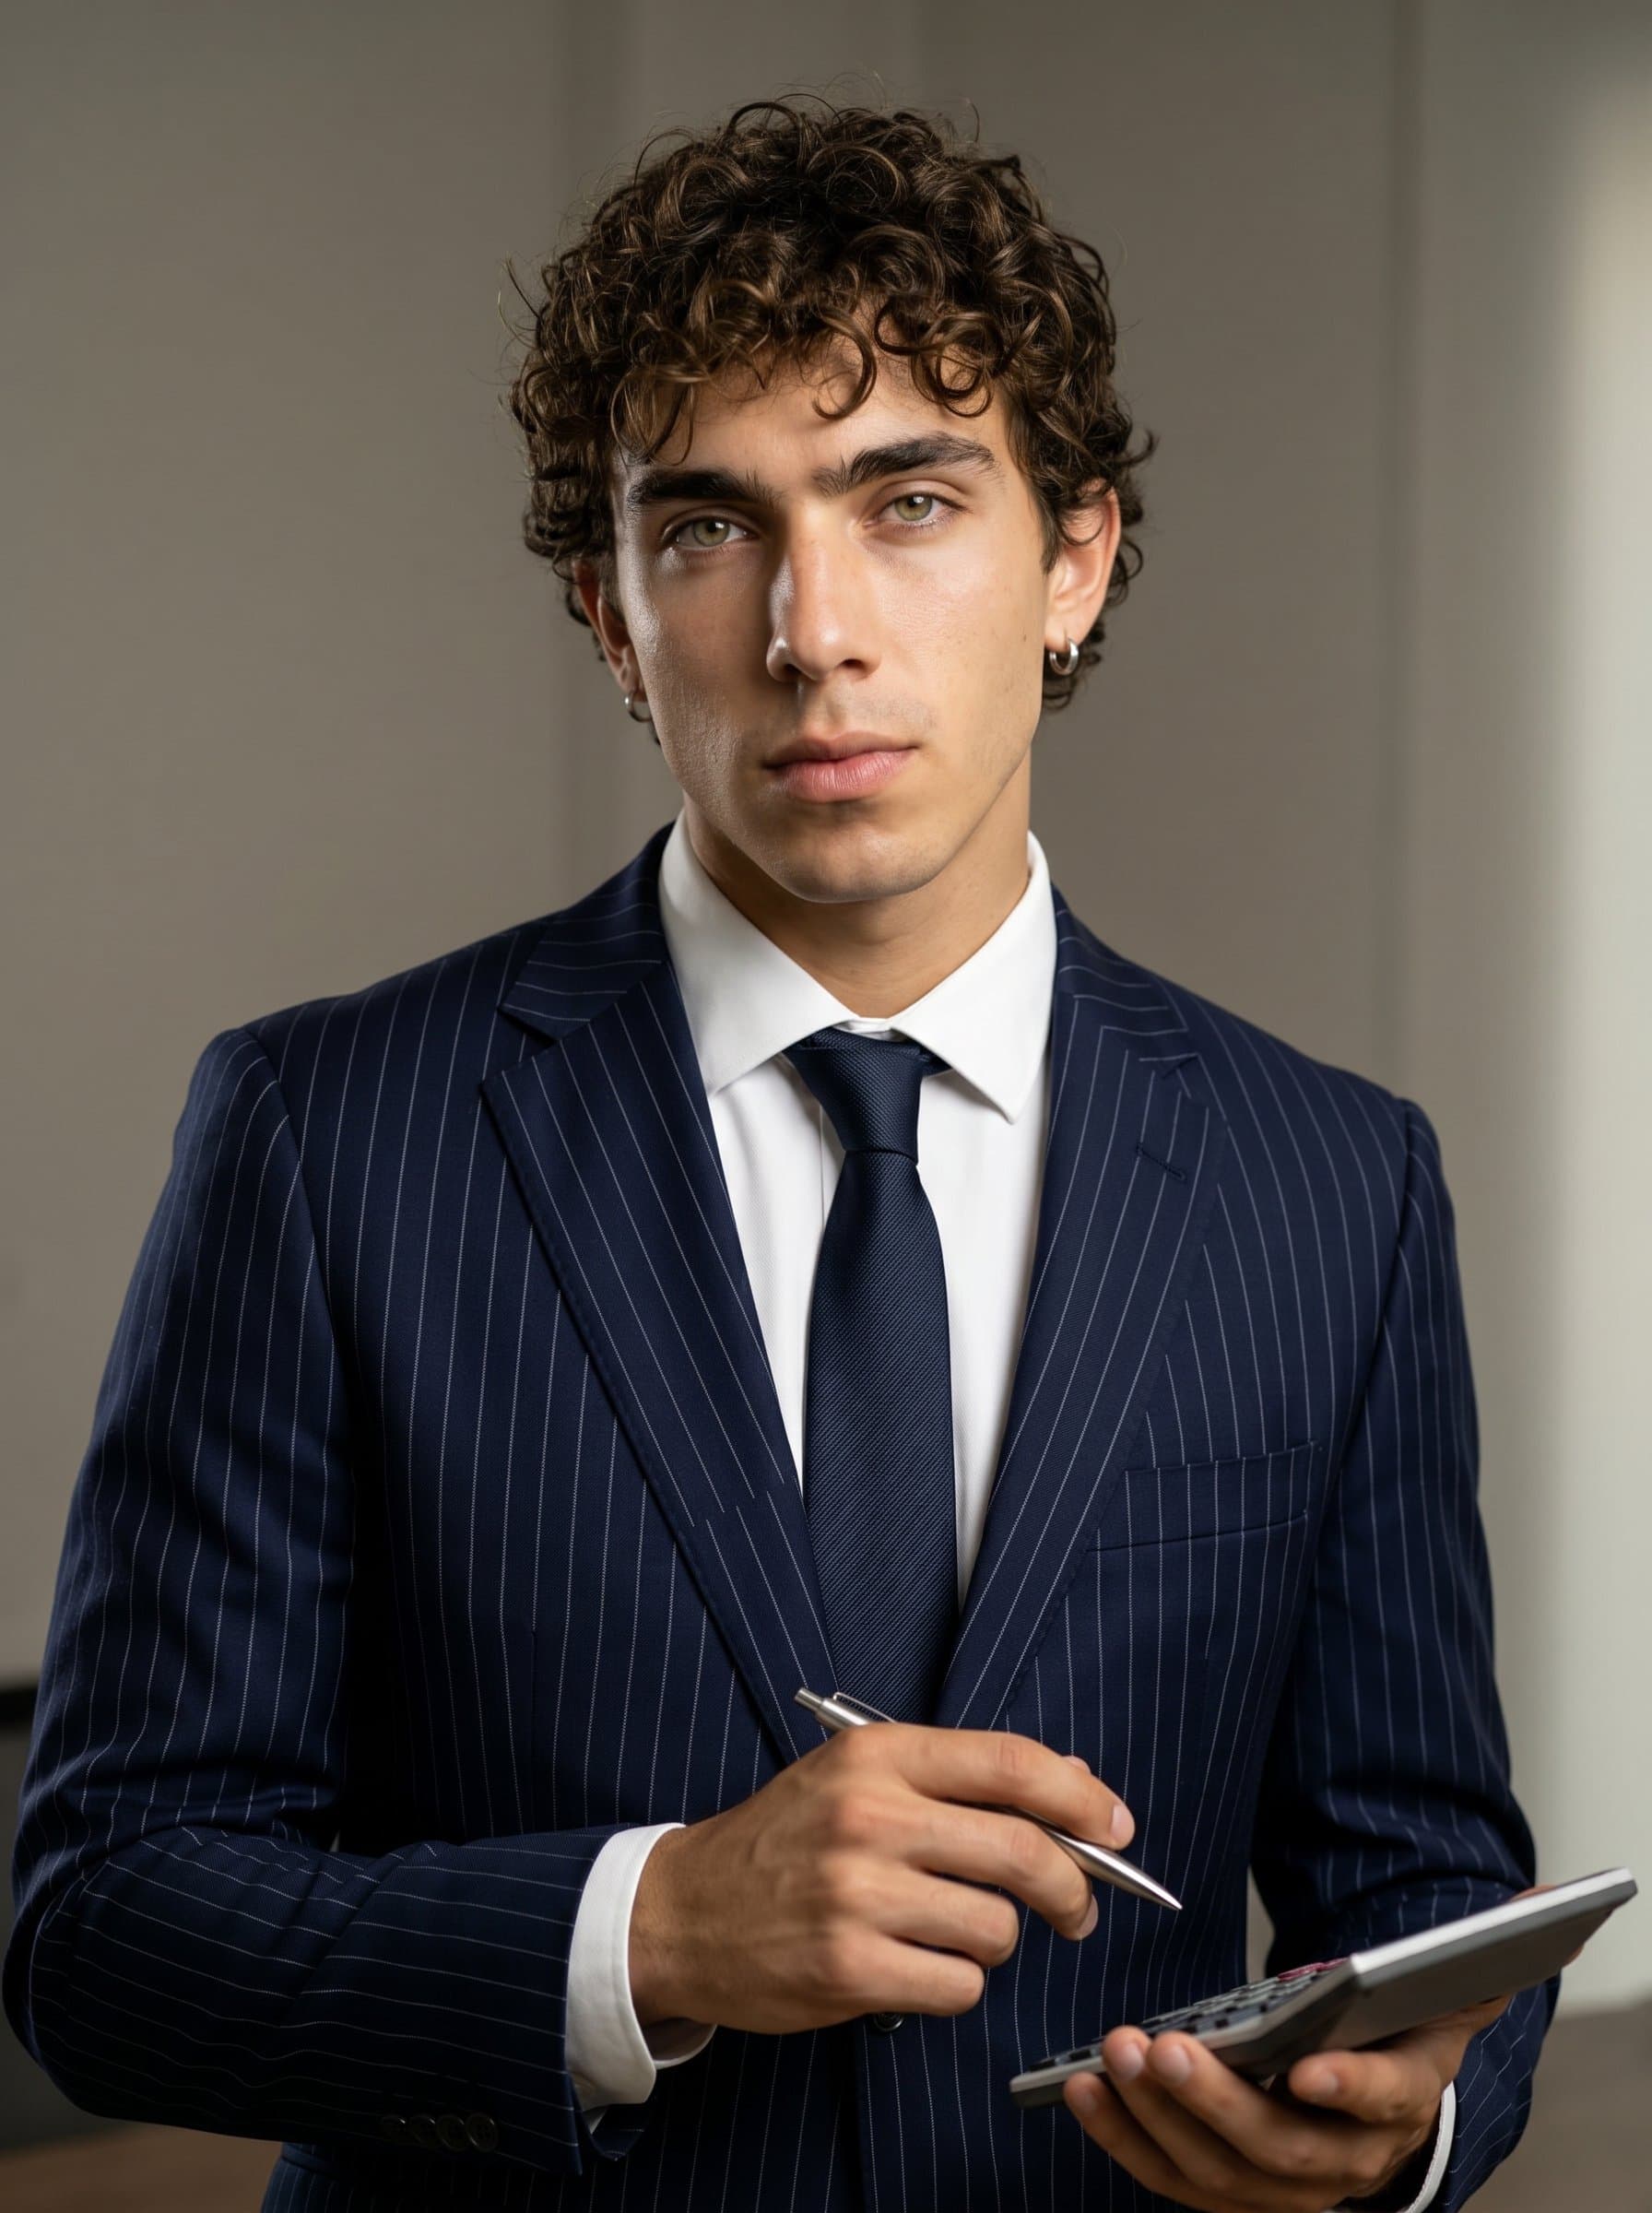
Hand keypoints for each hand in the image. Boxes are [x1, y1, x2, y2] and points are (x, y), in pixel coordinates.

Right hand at [628, 1726, 1127, 2034]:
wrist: (684, 1910)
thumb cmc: (785, 1841)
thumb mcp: (861, 1777)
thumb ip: (960, 1779)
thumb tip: (1075, 1790)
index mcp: (878, 1756)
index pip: (1012, 1764)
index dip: (1082, 1799)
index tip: (1115, 1828)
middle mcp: (870, 1816)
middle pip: (1023, 1852)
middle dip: (1071, 1888)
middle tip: (1076, 1907)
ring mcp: (857, 1894)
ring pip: (996, 1928)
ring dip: (994, 1941)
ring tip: (951, 1931)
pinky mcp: (849, 1967)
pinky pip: (959, 1986)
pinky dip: (955, 1985)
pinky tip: (917, 1966)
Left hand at [1062, 1879, 1575, 2207]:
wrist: (1375, 2107)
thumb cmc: (1396, 2035)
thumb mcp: (1445, 1993)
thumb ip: (1477, 1954)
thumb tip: (1536, 1906)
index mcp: (1400, 2100)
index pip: (1380, 2101)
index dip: (1347, 2090)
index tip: (1306, 2069)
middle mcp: (1342, 2160)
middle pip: (1277, 2148)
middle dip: (1216, 2101)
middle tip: (1161, 2047)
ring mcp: (1281, 2185)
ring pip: (1216, 2172)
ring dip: (1158, 2117)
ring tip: (1112, 2054)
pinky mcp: (1227, 2188)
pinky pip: (1171, 2177)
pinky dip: (1126, 2137)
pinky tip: (1086, 2088)